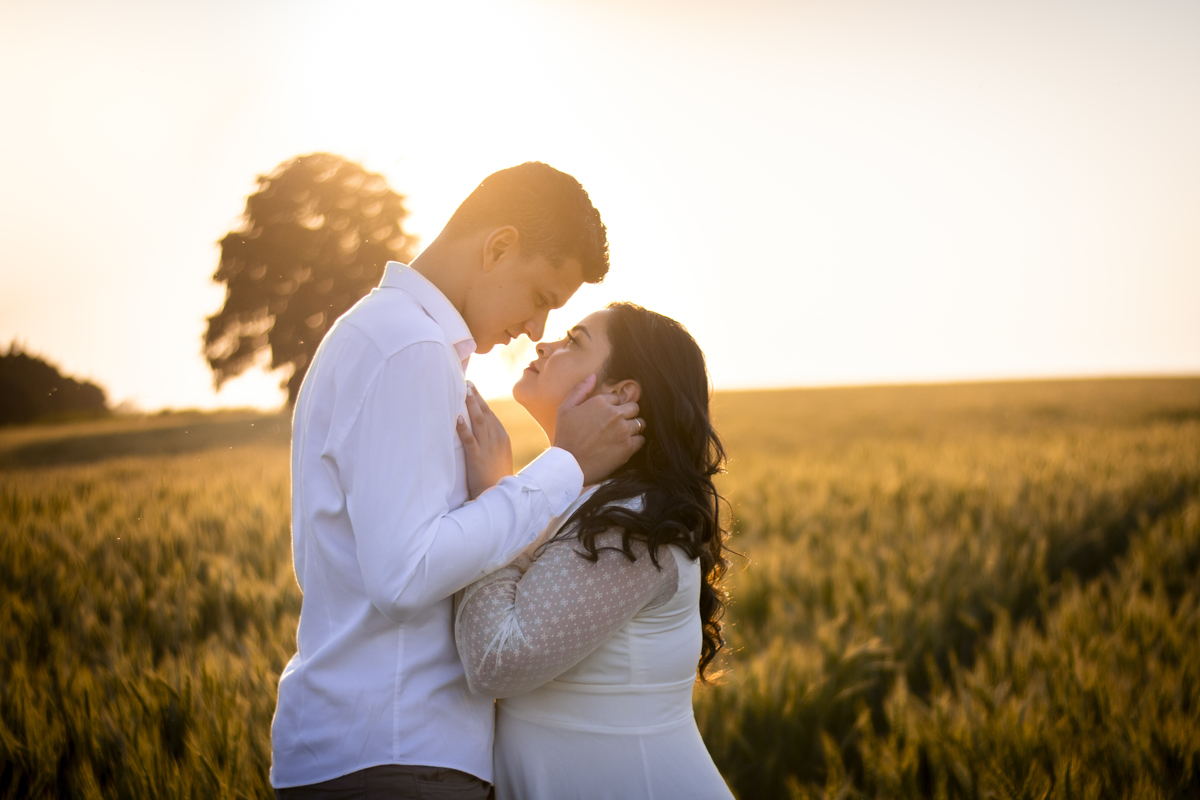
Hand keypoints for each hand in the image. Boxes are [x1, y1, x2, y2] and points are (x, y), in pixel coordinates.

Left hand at [456, 385, 513, 499]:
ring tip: (464, 391)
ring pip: (479, 421)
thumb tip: (482, 430)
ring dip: (471, 405)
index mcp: (503, 437)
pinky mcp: (477, 458)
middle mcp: (497, 439)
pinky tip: (457, 418)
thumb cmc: (496, 478)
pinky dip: (463, 428)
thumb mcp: (499, 456)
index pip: (491, 414)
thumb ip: (492, 442)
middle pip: (485, 413)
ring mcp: (488, 448)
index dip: (481, 401)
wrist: (497, 495)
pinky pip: (469, 440)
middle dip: (476, 397)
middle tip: (466, 382)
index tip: (473, 389)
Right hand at [553, 374, 644, 485]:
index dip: (612, 407)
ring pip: (640, 423)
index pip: (618, 397)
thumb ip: (580, 390)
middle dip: (627, 414)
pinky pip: (641, 439)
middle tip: (616, 425)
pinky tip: (622, 446)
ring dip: (632, 428)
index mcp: (600, 402)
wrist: (568, 465)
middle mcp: (614, 413)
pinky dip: (634, 442)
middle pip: (634, 407)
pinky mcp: (628, 447)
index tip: (606, 417)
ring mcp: (623, 430)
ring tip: (620, 436)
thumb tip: (593, 376)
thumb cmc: (565, 437)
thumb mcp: (565, 409)